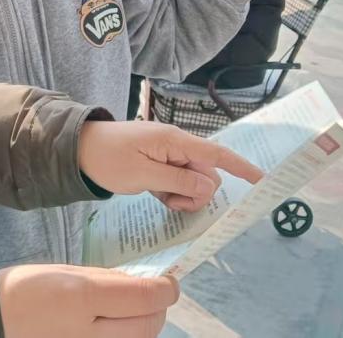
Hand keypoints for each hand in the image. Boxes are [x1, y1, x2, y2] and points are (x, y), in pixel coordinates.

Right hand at [0, 264, 178, 337]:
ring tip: (138, 308)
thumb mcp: (66, 271)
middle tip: (158, 292)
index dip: (166, 288)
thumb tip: (139, 282)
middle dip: (159, 307)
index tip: (169, 280)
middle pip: (148, 325)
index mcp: (83, 296)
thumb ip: (105, 278)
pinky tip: (120, 323)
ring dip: (146, 324)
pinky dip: (128, 335)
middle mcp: (90, 330)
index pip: (145, 297)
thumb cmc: (26, 287)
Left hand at [78, 121, 261, 211]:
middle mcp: (176, 145)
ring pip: (194, 181)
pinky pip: (179, 182)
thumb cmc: (108, 158)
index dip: (240, 167)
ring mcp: (168, 154)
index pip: (216, 153)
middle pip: (207, 174)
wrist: (80, 150)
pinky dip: (173, 192)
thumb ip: (178, 180)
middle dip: (197, 193)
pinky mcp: (161, 164)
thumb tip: (210, 185)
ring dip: (183, 195)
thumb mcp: (143, 174)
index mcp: (174, 141)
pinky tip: (156, 195)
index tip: (262, 180)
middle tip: (170, 201)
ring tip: (159, 197)